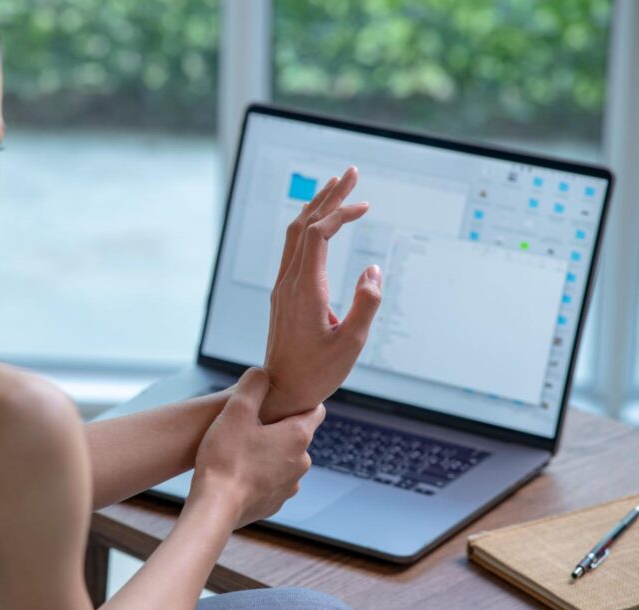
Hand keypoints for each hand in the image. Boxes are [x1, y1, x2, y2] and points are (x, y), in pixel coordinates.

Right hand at [189, 368, 324, 528]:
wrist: (215, 506)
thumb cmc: (225, 457)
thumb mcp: (235, 411)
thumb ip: (252, 385)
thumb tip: (262, 374)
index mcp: (298, 436)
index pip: (315, 410)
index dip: (300, 401)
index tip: (282, 399)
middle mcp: (302, 462)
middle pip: (296, 436)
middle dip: (277, 429)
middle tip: (250, 424)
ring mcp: (290, 486)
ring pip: (284, 461)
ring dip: (268, 453)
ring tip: (241, 450)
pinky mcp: (275, 504)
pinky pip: (272, 482)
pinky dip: (260, 476)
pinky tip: (237, 473)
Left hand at [261, 166, 381, 422]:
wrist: (282, 389)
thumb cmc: (317, 371)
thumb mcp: (351, 343)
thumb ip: (365, 304)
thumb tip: (373, 270)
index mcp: (304, 290)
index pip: (318, 235)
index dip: (340, 214)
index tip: (365, 205)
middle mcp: (289, 282)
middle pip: (303, 225)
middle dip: (327, 196)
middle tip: (351, 173)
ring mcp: (283, 287)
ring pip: (294, 235)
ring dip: (315, 207)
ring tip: (337, 188)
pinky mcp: (284, 294)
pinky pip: (293, 249)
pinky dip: (309, 228)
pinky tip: (322, 224)